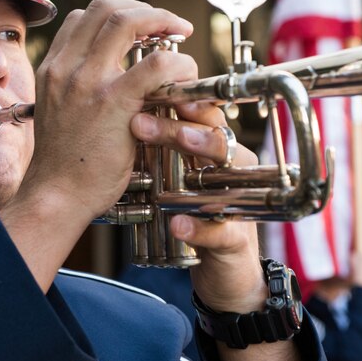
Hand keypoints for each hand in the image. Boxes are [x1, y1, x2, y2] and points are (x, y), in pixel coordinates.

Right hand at [0, 0, 193, 286]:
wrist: (56, 196)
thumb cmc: (64, 165)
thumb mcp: (58, 113)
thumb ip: (76, 90)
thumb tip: (106, 78)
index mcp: (52, 69)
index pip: (81, 17)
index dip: (116, 13)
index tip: (140, 28)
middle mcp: (66, 68)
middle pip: (105, 8)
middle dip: (143, 9)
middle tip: (169, 25)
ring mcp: (88, 82)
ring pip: (127, 22)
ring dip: (161, 21)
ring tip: (180, 36)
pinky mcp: (114, 102)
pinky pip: (156, 64)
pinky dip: (177, 62)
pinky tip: (184, 75)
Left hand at [130, 103, 262, 312]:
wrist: (223, 270)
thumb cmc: (196, 215)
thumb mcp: (178, 177)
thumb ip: (161, 149)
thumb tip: (123, 114)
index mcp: (218, 152)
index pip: (202, 118)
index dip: (178, 102)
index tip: (146, 90)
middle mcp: (233, 171)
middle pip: (214, 138)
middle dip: (180, 126)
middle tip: (141, 121)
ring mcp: (238, 204)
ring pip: (225, 175)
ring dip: (201, 159)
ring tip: (178, 149)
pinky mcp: (236, 240)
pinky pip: (220, 231)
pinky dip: (199, 228)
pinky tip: (178, 225)